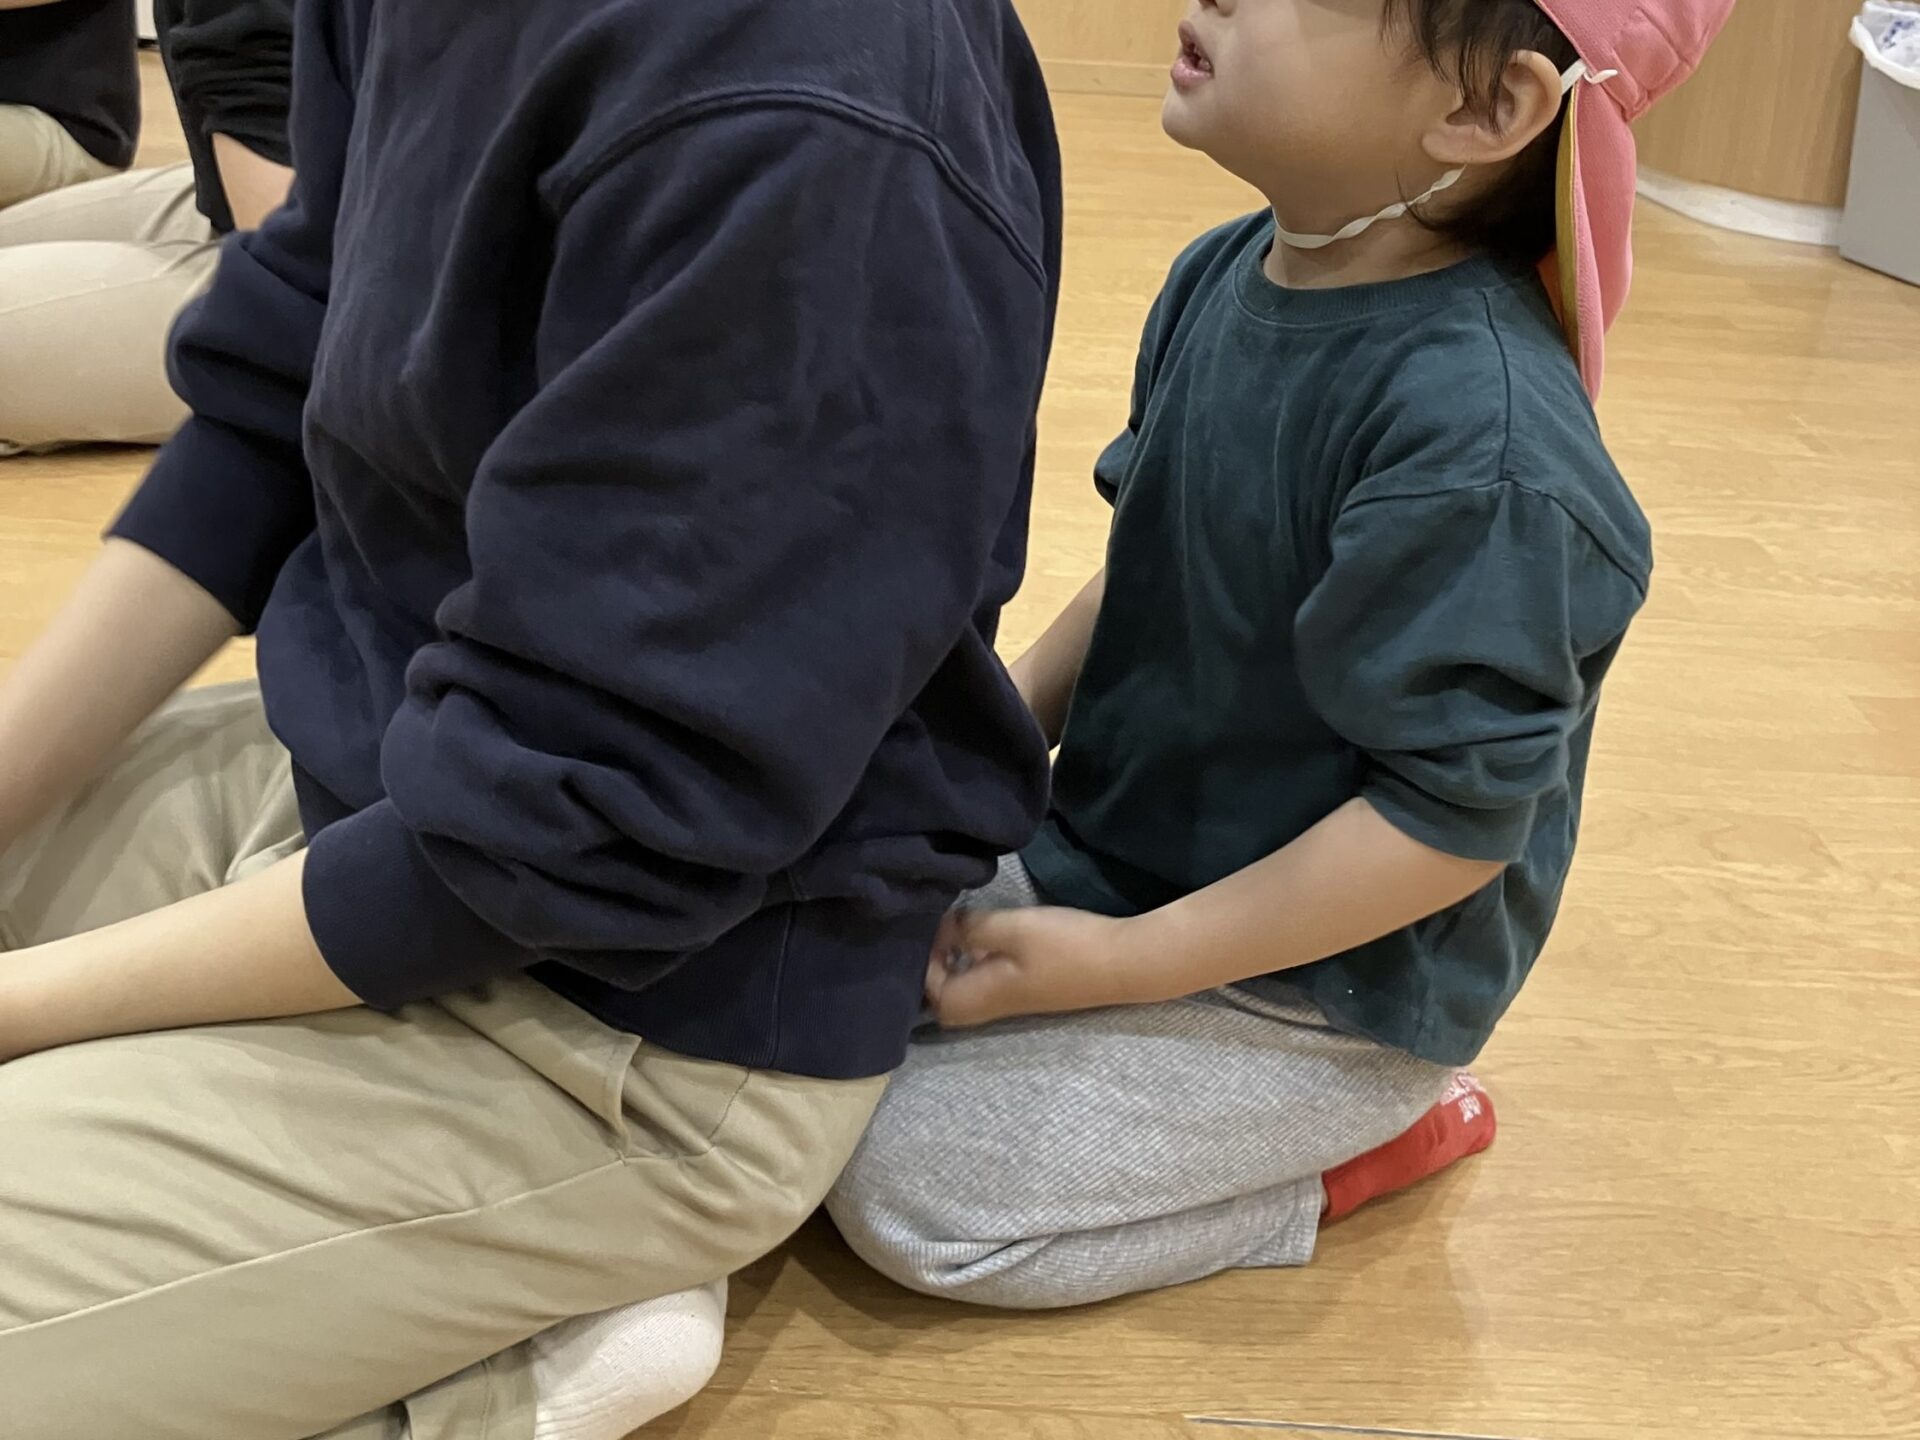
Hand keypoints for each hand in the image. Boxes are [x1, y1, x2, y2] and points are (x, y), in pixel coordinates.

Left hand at [925, 904, 1145, 1027]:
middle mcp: (990, 1006)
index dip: (922, 958)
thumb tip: (944, 927)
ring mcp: (1012, 999)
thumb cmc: (1062, 947)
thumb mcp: (1010, 929)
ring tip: (955, 923)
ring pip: (966, 986)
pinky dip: (975, 959)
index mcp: (978, 998)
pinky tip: (985, 932)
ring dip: (955, 960)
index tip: (932, 923)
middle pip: (943, 995)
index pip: (928, 991)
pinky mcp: (1029, 988)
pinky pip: (985, 979)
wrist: (1122, 963)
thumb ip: (970, 928)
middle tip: (937, 925)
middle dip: (934, 963)